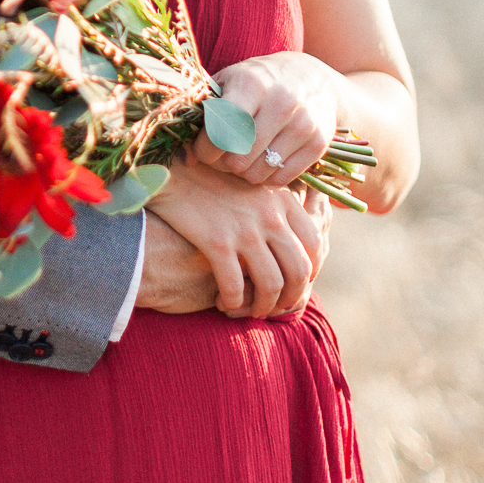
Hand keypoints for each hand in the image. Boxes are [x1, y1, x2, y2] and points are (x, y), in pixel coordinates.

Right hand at [150, 151, 325, 318]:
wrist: (170, 173)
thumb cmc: (210, 181)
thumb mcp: (253, 186)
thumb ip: (276, 208)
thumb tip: (293, 242)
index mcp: (282, 199)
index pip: (313, 244)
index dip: (309, 270)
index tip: (296, 281)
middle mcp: (269, 214)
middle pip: (298, 269)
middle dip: (292, 295)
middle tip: (279, 306)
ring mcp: (245, 229)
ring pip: (271, 283)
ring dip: (264, 304)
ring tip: (253, 310)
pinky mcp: (217, 242)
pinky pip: (235, 286)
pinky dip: (233, 301)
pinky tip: (225, 303)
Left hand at [193, 52, 341, 188]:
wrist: (311, 77)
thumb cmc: (257, 82)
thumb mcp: (227, 83)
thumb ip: (202, 115)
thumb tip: (185, 158)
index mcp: (252, 84)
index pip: (221, 131)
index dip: (205, 148)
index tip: (202, 150)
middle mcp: (281, 102)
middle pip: (238, 157)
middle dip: (223, 164)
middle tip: (222, 156)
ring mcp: (303, 123)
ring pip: (259, 172)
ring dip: (244, 173)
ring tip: (242, 157)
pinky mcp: (319, 143)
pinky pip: (281, 179)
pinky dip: (267, 177)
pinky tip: (263, 161)